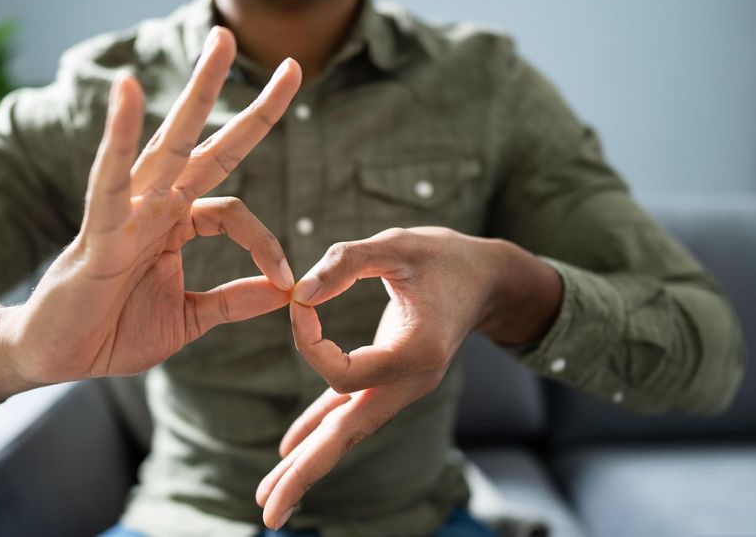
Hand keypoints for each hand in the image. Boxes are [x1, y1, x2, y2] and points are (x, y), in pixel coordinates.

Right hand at [0, 27, 302, 407]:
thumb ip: (235, 301)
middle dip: (243, 102)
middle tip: (288, 63)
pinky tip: (126, 90)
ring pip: (167, 144)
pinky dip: (117, 137)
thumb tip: (285, 291)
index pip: (233, 210)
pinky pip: (109, 180)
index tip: (287, 280)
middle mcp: (153, 207)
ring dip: (197, 93)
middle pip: (205, 144)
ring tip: (222, 42)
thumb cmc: (113, 332)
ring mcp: (125, 214)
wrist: (57, 358)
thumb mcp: (190, 318)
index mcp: (174, 224)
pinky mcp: (97, 234)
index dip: (267, 243)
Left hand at [255, 227, 561, 528]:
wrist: (488, 279)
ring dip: (307, 466)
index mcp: (416, 354)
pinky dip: (318, 432)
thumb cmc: (446, 257)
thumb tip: (298, 293)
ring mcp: (400, 388)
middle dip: (306, 475)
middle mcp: (408, 382)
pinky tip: (290, 453)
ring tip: (270, 500)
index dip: (308, 340)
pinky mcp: (389, 380)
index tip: (298, 299)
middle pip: (348, 438)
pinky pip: (347, 413)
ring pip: (346, 434)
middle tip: (267, 515)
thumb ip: (347, 262)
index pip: (343, 372)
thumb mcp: (398, 246)